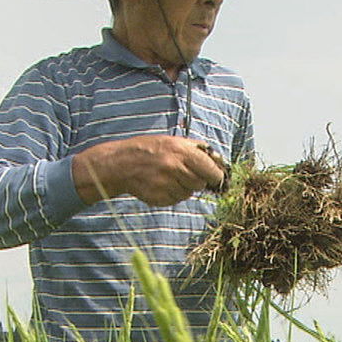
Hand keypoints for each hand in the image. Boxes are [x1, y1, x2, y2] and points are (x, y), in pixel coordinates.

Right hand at [72, 135, 226, 206]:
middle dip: (197, 180)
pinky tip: (161, 184)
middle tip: (185, 174)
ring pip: (189, 193)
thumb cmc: (150, 149)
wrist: (121, 164)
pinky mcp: (159, 198)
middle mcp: (175, 168)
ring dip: (184, 188)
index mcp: (181, 151)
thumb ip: (197, 149)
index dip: (216, 176)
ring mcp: (166, 185)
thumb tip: (219, 160)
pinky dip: (173, 194)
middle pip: (200, 184)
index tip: (216, 177)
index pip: (211, 170)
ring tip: (169, 177)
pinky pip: (176, 200)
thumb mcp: (173, 141)